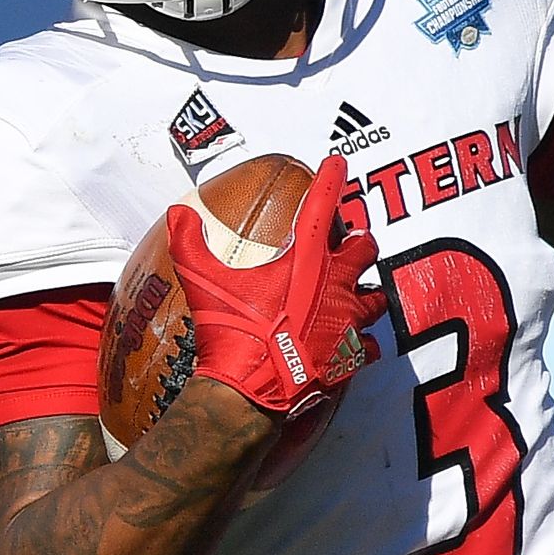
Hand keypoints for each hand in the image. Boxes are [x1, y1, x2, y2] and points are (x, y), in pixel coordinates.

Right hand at [171, 154, 383, 419]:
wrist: (250, 391)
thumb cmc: (231, 331)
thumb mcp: (202, 281)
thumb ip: (190, 242)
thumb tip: (177, 213)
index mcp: (306, 259)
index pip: (322, 205)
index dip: (331, 178)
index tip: (338, 163)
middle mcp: (336, 284)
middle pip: (365, 248)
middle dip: (360, 242)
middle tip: (352, 241)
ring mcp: (348, 321)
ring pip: (376, 297)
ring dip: (368, 292)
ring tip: (360, 292)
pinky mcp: (350, 356)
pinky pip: (369, 345)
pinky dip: (363, 343)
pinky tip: (354, 343)